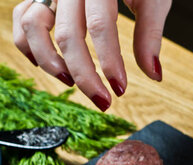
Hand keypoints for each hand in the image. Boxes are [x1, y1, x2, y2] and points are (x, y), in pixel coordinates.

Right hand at [13, 0, 171, 109]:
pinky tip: (54, 67)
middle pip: (67, 35)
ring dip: (51, 62)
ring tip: (73, 83)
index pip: (99, 25)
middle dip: (85, 76)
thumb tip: (154, 75)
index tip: (120, 90)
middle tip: (104, 102)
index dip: (109, 62)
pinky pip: (22, 19)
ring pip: (34, 27)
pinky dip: (30, 46)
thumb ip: (150, 34)